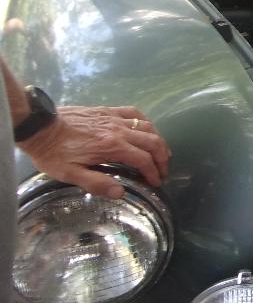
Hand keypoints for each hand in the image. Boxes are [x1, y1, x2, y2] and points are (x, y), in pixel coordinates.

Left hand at [17, 106, 170, 198]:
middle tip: (162, 170)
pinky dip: (145, 122)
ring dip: (158, 140)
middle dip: (162, 158)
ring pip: (147, 126)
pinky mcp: (108, 110)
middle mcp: (119, 130)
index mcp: (113, 147)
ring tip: (160, 152)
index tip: (156, 183)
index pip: (143, 160)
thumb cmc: (54, 153)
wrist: (40, 126)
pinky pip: (134, 113)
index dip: (153, 173)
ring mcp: (115, 118)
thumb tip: (121, 193)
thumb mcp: (70, 174)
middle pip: (152, 142)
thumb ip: (97, 183)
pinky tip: (146, 128)